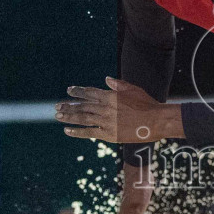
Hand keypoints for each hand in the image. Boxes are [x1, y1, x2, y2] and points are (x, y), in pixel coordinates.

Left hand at [56, 77, 182, 142]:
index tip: (69, 91)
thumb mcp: (133, 89)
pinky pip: (89, 132)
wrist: (156, 121)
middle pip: (82, 106)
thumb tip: (106, 79)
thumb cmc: (147, 104)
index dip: (78, 91)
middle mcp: (105, 108)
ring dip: (69, 117)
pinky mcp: (108, 134)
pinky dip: (77, 131)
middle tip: (57, 106)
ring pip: (82, 118)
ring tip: (58, 116)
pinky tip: (67, 130)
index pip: (89, 92)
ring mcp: (105, 121)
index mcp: (110, 96)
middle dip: (68, 105)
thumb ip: (118, 85)